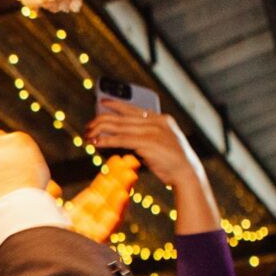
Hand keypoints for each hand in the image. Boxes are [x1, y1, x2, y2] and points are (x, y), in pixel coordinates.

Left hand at [83, 104, 218, 235]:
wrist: (187, 173)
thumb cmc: (173, 161)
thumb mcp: (162, 142)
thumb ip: (147, 135)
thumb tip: (124, 135)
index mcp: (162, 119)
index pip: (135, 108)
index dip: (117, 105)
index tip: (103, 102)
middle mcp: (157, 122)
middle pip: (124, 118)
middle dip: (103, 120)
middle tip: (89, 125)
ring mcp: (153, 131)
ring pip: (120, 127)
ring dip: (100, 130)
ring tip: (88, 134)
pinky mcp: (147, 143)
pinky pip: (121, 139)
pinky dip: (106, 141)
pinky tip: (96, 143)